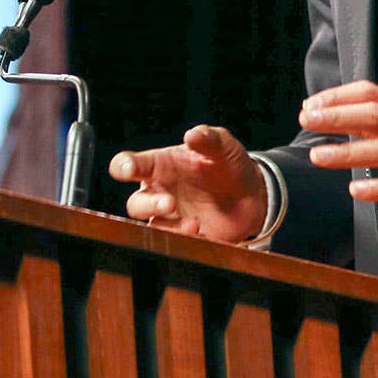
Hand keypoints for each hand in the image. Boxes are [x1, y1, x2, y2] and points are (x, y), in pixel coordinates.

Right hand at [109, 124, 268, 242]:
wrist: (252, 194)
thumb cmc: (228, 165)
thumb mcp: (224, 146)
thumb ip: (209, 138)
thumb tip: (193, 134)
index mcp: (160, 166)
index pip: (130, 165)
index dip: (124, 166)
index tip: (128, 169)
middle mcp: (159, 192)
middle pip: (136, 203)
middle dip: (148, 205)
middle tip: (170, 203)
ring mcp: (170, 217)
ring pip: (153, 227)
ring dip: (169, 228)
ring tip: (193, 224)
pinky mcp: (185, 236)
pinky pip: (176, 243)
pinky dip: (187, 240)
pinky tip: (203, 233)